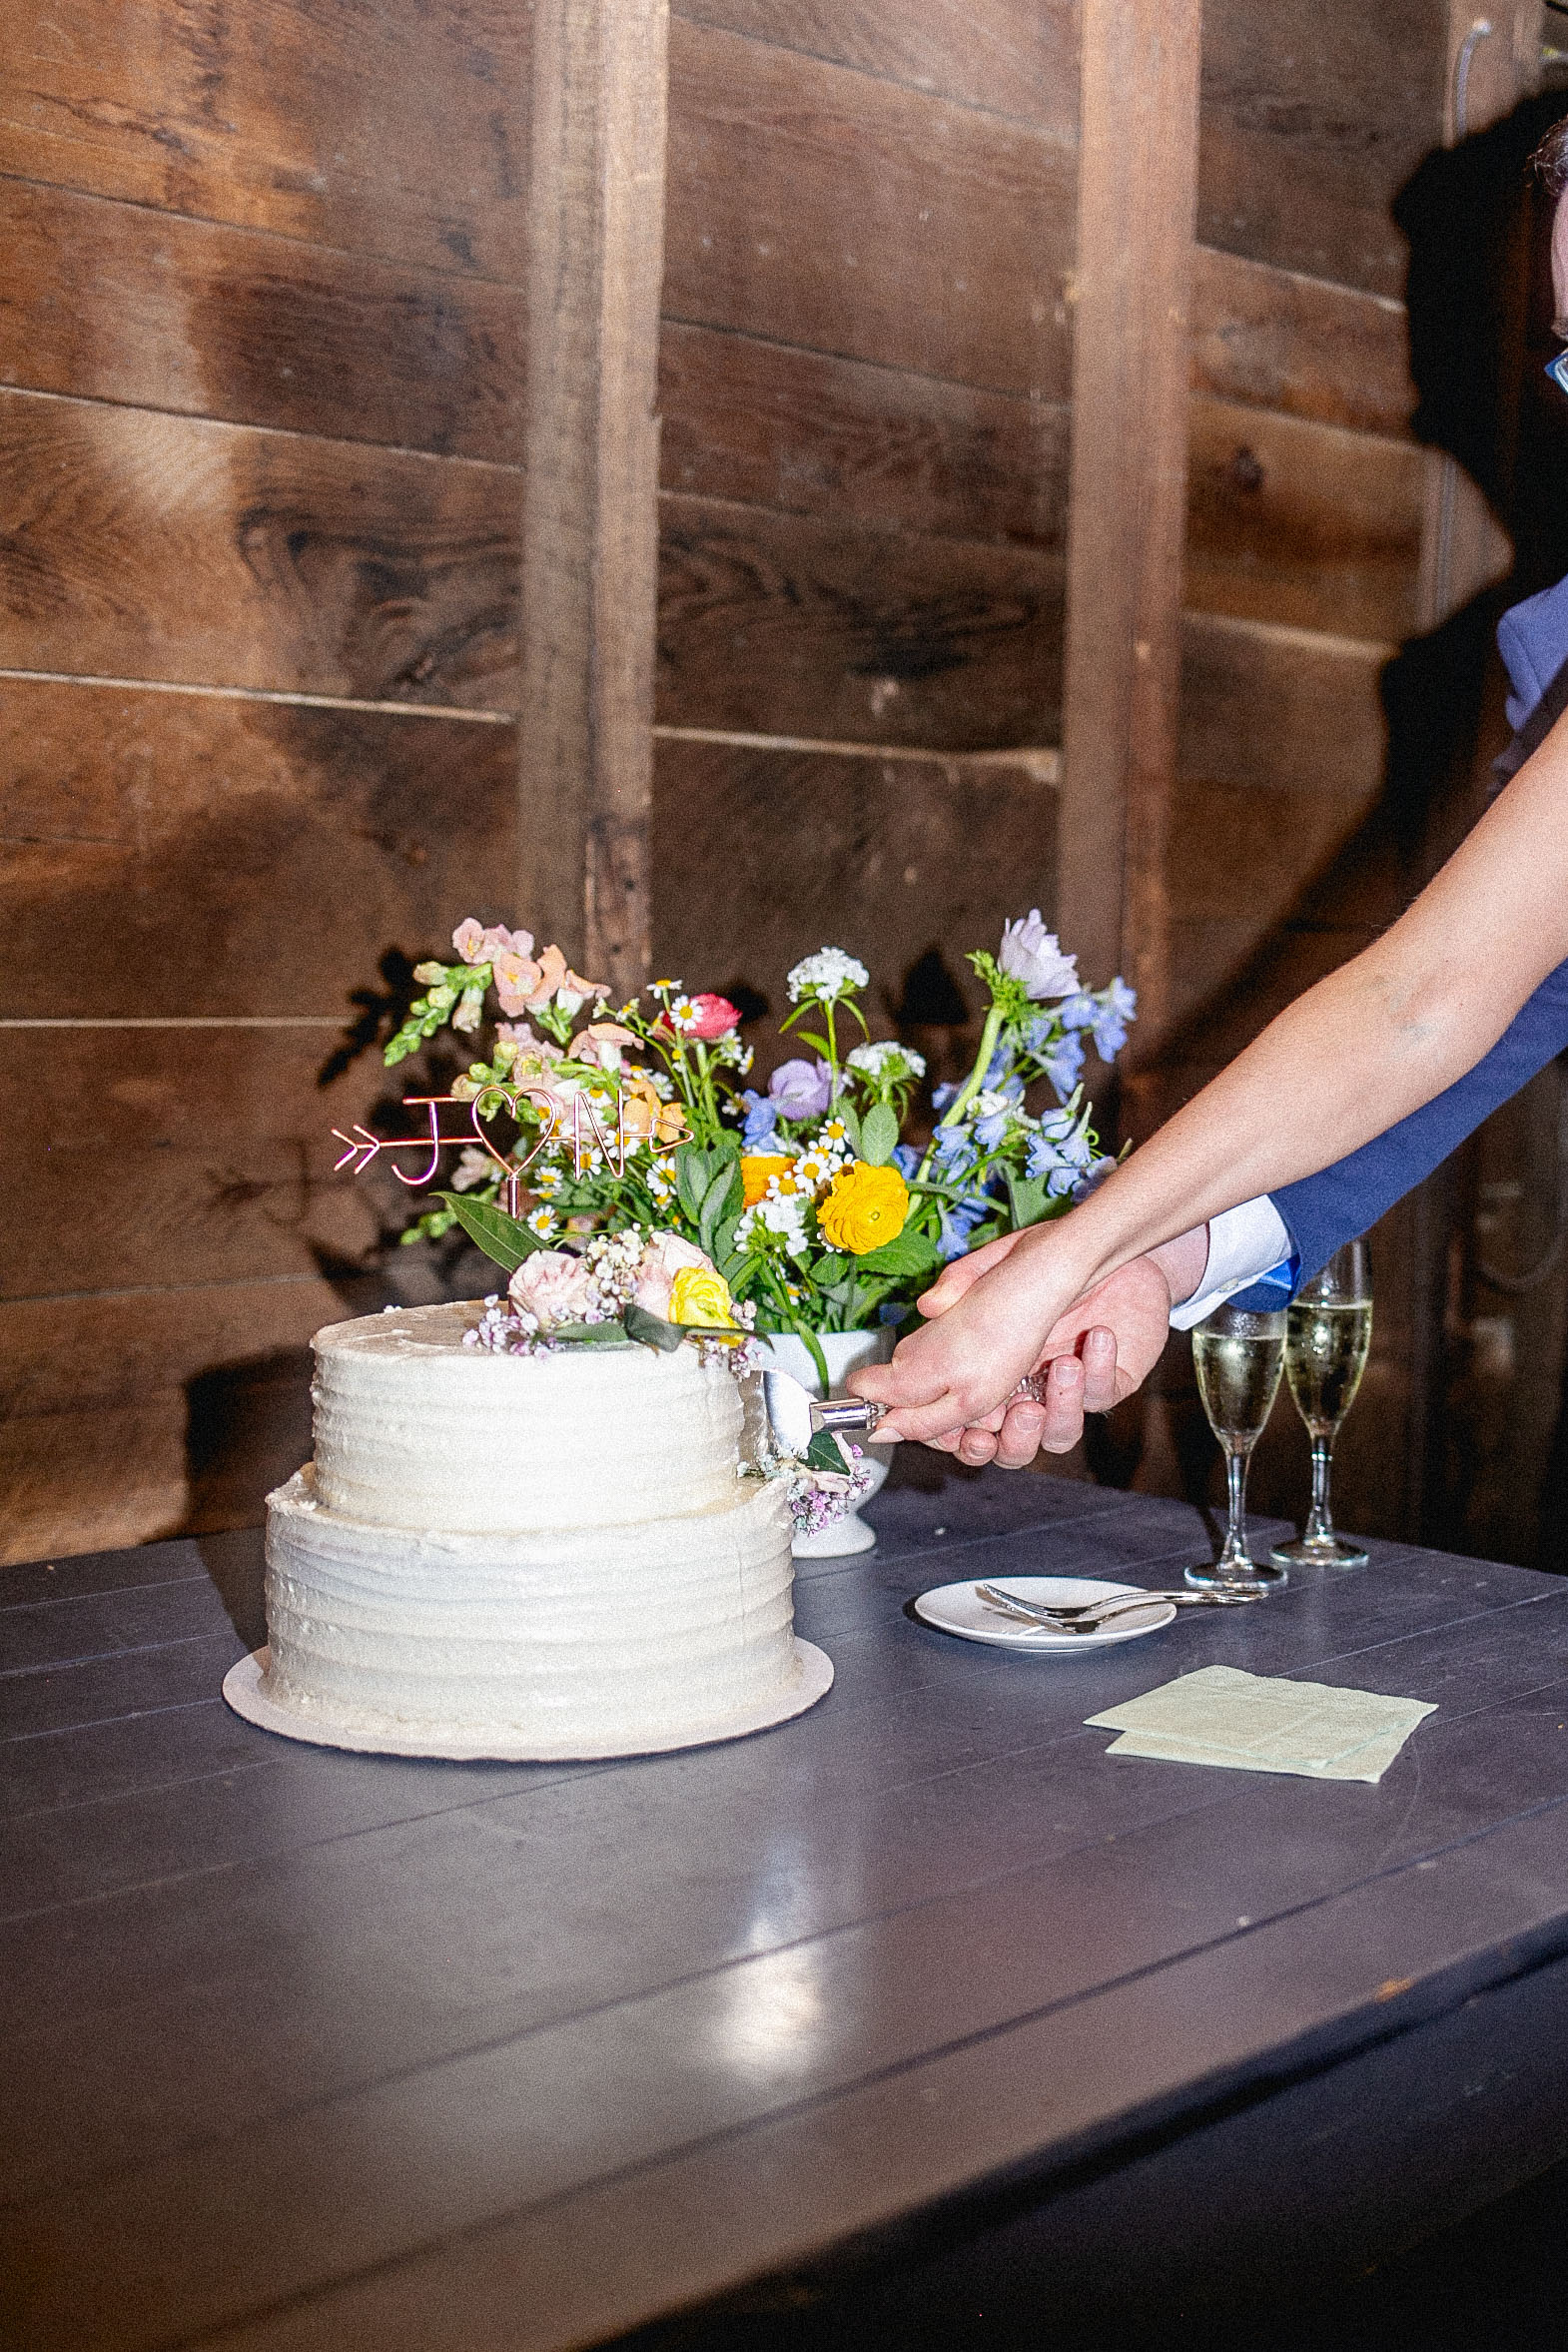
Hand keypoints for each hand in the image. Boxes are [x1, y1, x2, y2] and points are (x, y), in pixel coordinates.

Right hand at [939, 1257, 1174, 1466]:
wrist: (1112, 1246)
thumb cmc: (1048, 1254)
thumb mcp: (1001, 1259)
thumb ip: (963, 1280)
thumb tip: (927, 1306)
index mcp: (995, 1373)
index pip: (968, 1425)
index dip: (959, 1437)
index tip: (956, 1430)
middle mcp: (1032, 1391)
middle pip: (1010, 1449)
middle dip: (1009, 1444)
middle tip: (1017, 1415)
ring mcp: (1073, 1392)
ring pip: (1060, 1437)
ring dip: (1060, 1411)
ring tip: (1063, 1367)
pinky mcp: (1113, 1382)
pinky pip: (1103, 1395)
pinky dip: (1099, 1372)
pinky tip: (1100, 1338)